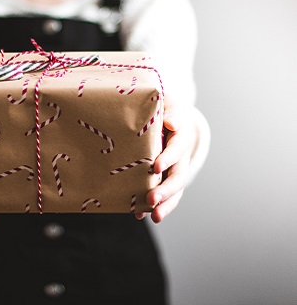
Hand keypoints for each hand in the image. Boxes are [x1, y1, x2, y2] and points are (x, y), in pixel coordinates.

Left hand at [136, 97, 196, 222]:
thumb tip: (171, 123)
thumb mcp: (168, 104)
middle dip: (166, 190)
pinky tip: (139, 215)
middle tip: (151, 199)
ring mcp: (175, 171)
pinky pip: (164, 196)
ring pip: (174, 191)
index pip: (177, 148)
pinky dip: (153, 206)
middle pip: (178, 176)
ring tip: (155, 217)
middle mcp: (181, 157)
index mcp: (181, 137)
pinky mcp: (165, 179)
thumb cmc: (164, 110)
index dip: (168, 158)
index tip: (155, 167)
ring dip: (165, 205)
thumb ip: (170, 112)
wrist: (170, 121)